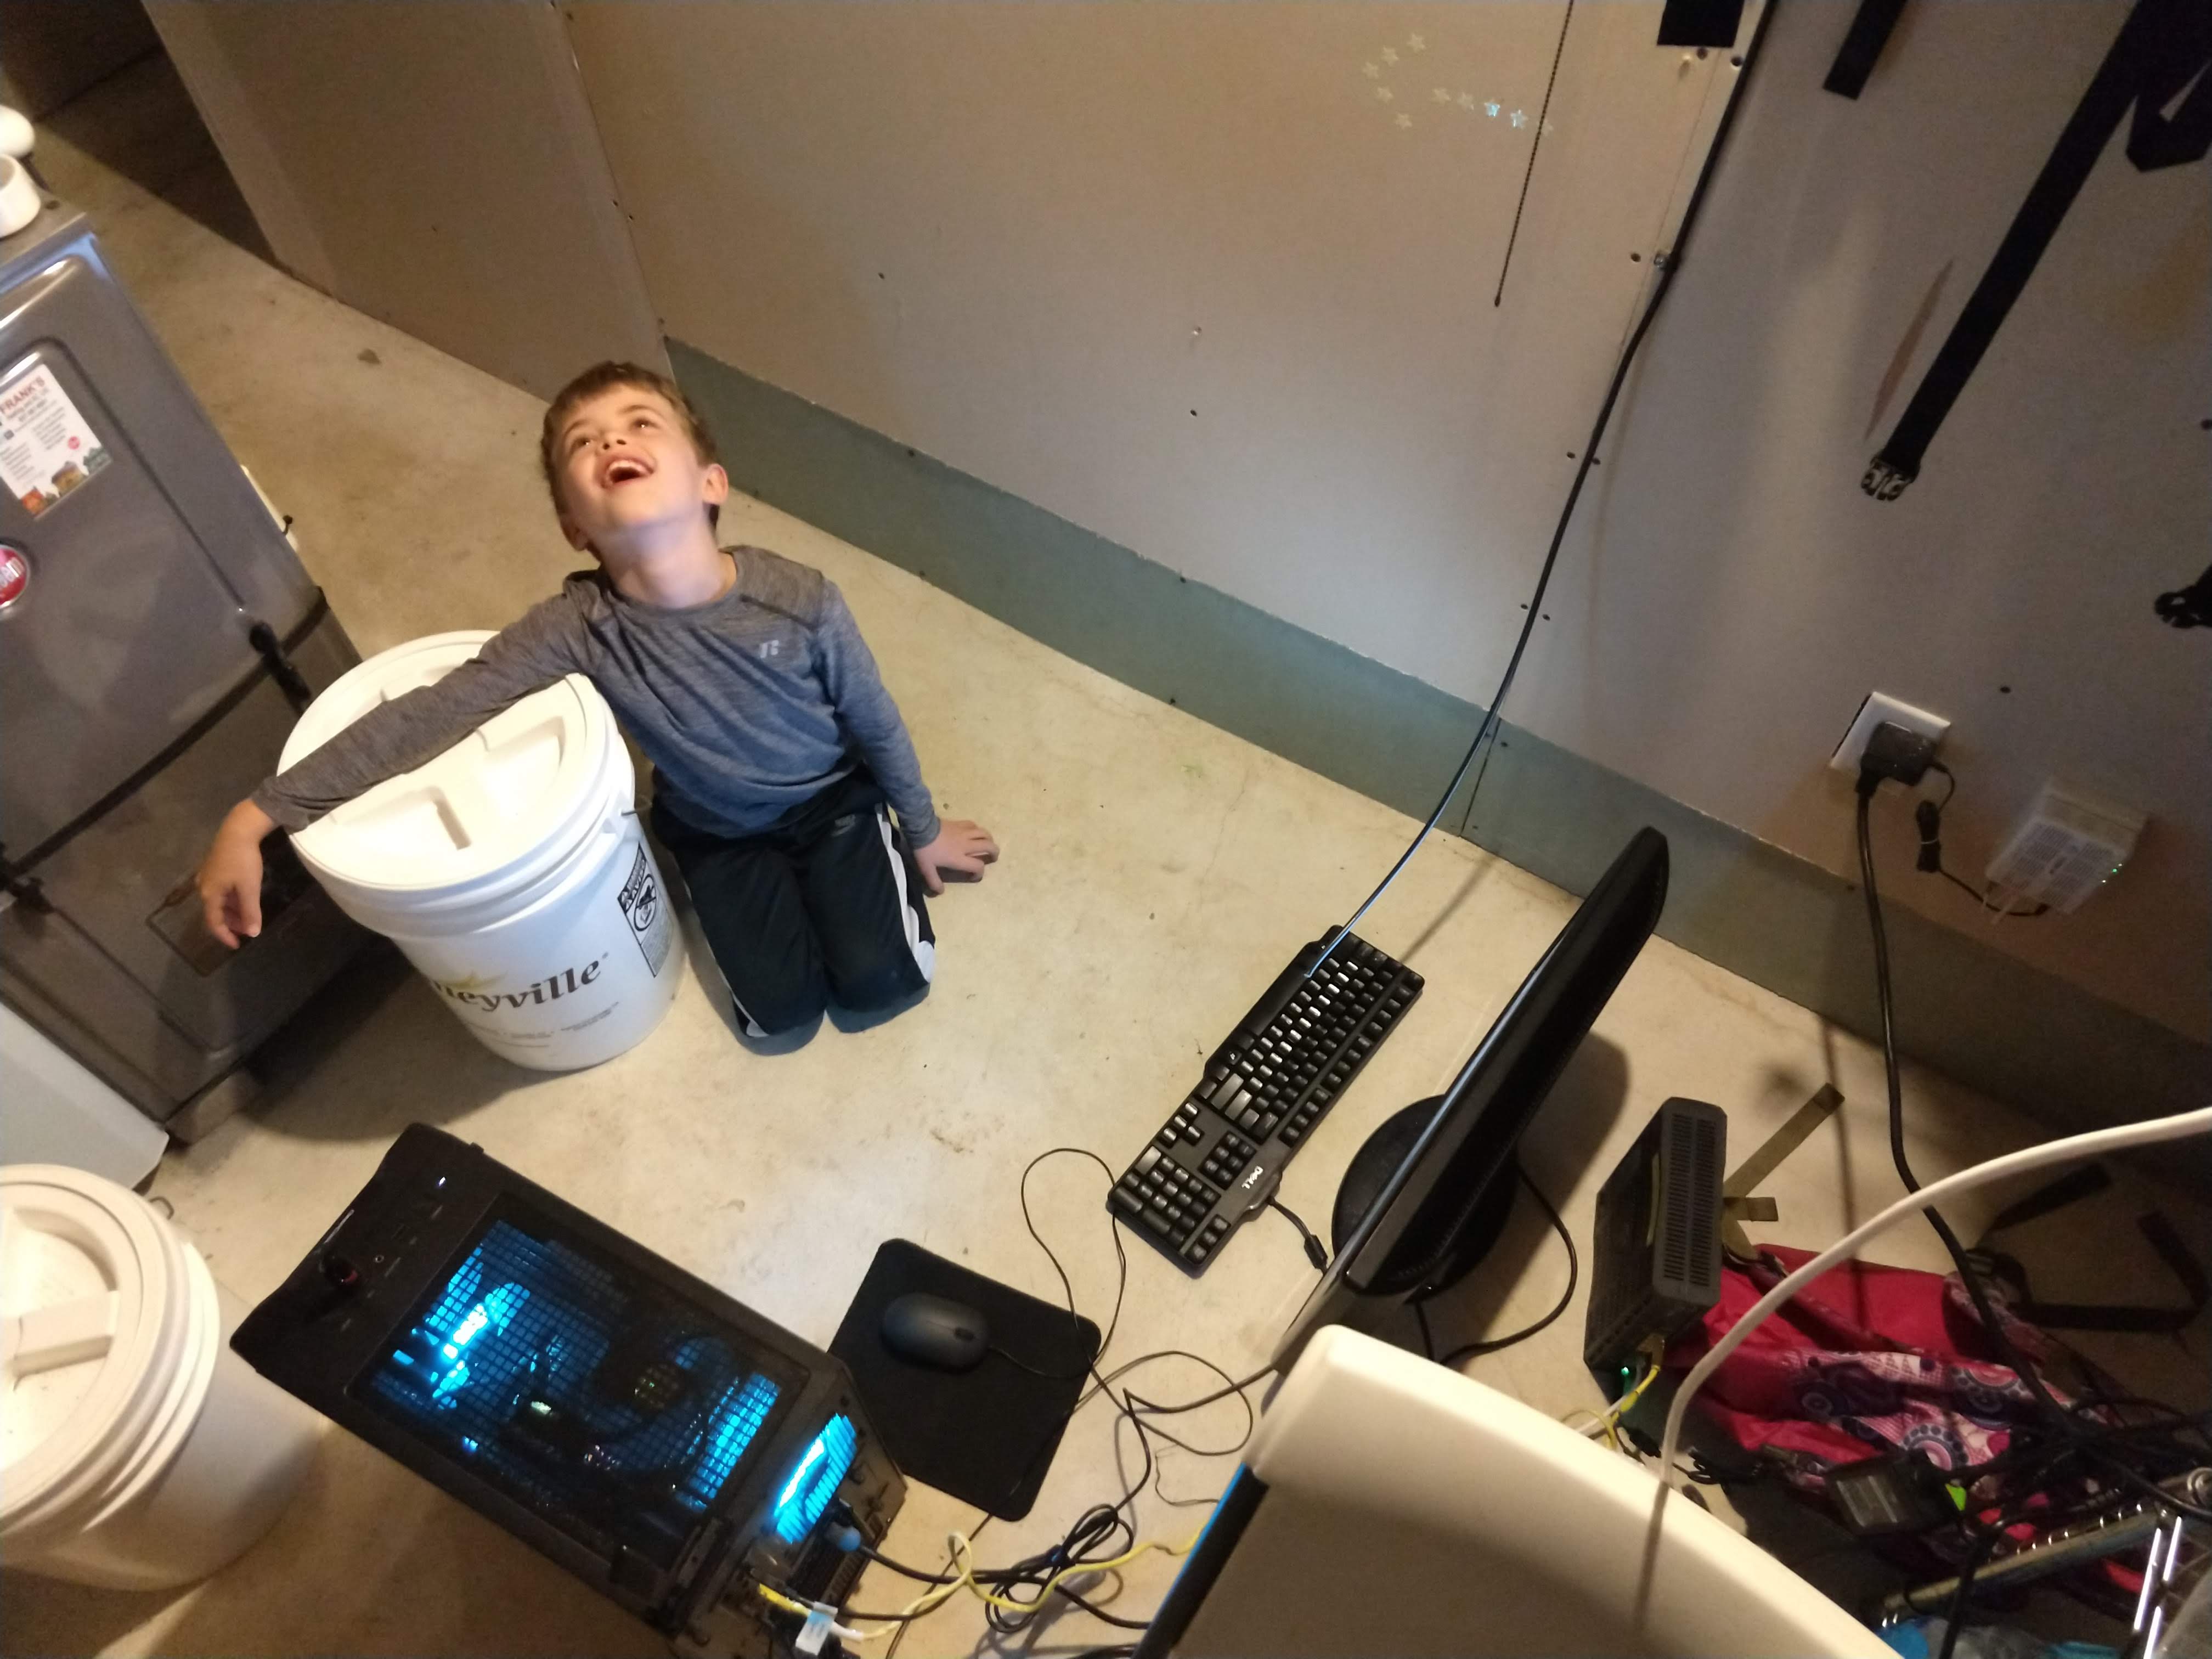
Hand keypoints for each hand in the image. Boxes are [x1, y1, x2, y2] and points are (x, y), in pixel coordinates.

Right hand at [197, 800, 277, 947]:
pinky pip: (220, 891)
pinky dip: (231, 900)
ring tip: (249, 916)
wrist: (238, 830)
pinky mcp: (213, 868)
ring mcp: (207, 877)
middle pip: (215, 912)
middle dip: (231, 923)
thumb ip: (250, 911)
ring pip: (219, 901)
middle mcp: (203, 887)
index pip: (213, 923)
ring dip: (232, 912)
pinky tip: (244, 899)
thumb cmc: (243, 860)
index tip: (237, 945)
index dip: (225, 936)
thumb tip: (252, 933)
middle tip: (248, 929)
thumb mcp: (249, 888)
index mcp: (209, 894)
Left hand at [912, 819, 997, 894]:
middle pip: (988, 846)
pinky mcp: (960, 824)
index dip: (979, 873)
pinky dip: (977, 830)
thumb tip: (941, 892)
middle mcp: (966, 845)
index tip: (973, 876)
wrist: (921, 828)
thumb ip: (934, 881)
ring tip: (988, 843)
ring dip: (989, 839)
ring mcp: (964, 833)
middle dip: (994, 852)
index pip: (978, 866)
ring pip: (984, 834)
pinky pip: (974, 825)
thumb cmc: (925, 850)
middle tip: (993, 857)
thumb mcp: (926, 869)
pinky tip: (975, 832)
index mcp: (959, 858)